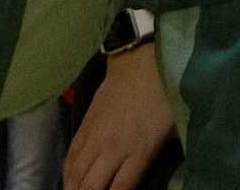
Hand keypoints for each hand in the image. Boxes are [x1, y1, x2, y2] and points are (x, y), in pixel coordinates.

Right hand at [65, 45, 174, 189]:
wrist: (140, 62)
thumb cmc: (164, 97)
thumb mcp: (172, 132)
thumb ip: (156, 159)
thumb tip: (150, 176)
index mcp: (138, 152)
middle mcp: (112, 148)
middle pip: (91, 187)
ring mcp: (95, 136)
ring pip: (76, 173)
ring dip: (73, 189)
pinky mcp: (84, 124)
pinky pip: (71, 155)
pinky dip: (67, 172)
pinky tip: (69, 181)